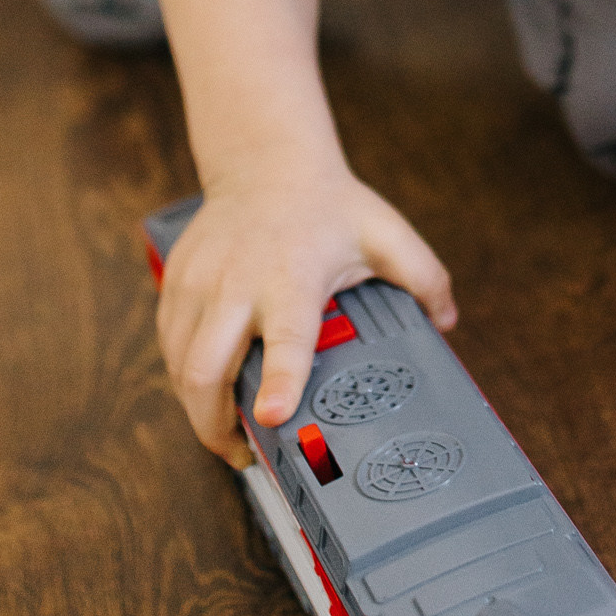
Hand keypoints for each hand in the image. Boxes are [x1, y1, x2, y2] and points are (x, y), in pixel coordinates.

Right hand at [156, 157, 456, 465]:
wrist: (264, 160)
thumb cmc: (326, 204)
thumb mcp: (384, 232)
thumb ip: (423, 276)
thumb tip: (448, 322)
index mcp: (291, 275)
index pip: (285, 336)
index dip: (279, 379)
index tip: (272, 415)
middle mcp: (236, 282)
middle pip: (208, 369)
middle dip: (217, 425)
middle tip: (246, 455)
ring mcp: (198, 283)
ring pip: (180, 367)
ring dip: (199, 411)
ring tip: (228, 435)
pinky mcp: (175, 283)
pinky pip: (167, 346)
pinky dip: (182, 380)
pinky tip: (206, 394)